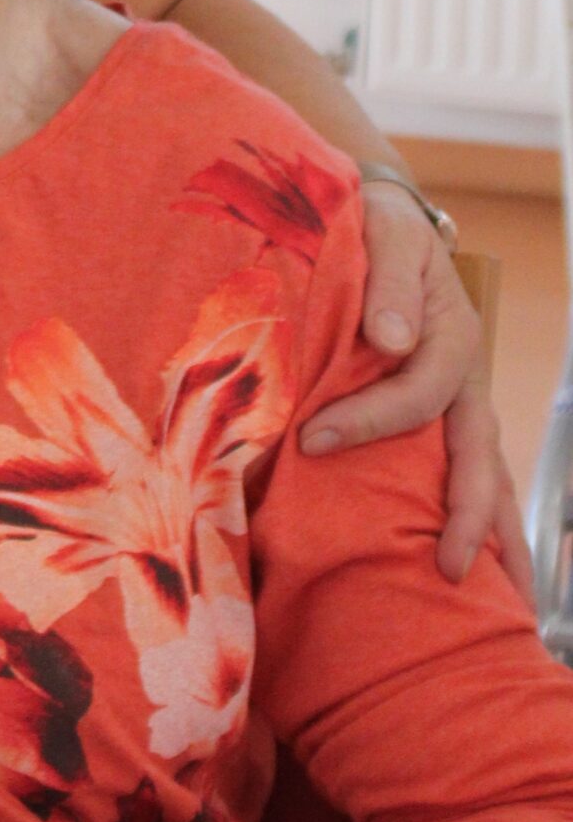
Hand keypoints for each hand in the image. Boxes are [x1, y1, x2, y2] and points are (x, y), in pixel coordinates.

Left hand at [301, 187, 530, 597]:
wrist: (384, 218)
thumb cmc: (378, 226)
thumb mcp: (387, 235)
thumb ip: (390, 284)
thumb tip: (390, 341)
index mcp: (452, 338)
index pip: (417, 396)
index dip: (369, 421)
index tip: (313, 440)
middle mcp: (465, 377)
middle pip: (480, 457)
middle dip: (473, 517)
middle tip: (453, 572)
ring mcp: (459, 400)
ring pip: (487, 474)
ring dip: (495, 534)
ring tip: (506, 602)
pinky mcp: (441, 412)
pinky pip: (464, 470)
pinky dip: (477, 516)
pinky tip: (480, 567)